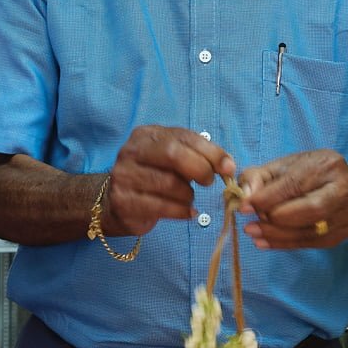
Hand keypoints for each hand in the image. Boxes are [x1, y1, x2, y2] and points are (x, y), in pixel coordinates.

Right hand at [104, 126, 235, 236]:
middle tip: (209, 182)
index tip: (229, 167)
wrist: (118, 204)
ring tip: (189, 198)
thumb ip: (198, 157)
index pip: (183, 137)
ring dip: (189, 195)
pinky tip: (187, 212)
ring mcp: (124, 176)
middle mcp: (131, 151)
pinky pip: (161, 207)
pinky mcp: (123, 201)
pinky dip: (182, 211)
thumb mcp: (173, 161)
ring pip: (169, 184)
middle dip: (200, 169)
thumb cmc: (153, 178)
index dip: (211, 151)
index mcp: (146, 135)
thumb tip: (227, 165)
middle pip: (173, 154)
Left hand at [238, 150, 347, 249]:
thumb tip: (246, 196)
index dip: (267, 198)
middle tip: (251, 225)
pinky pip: (315, 242)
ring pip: (313, 230)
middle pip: (311, 209)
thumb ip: (258, 177)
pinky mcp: (347, 229)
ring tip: (255, 235)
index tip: (244, 208)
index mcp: (327, 164)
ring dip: (279, 236)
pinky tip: (267, 243)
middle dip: (276, 220)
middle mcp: (344, 187)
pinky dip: (288, 244)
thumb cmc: (306, 173)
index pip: (295, 183)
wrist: (341, 185)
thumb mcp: (281, 167)